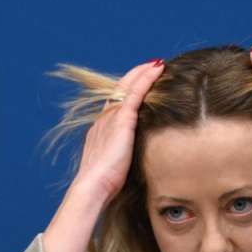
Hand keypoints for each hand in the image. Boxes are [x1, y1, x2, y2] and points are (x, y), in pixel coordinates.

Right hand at [74, 58, 164, 202]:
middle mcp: (104, 119)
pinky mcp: (122, 119)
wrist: (93, 186)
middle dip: (134, 77)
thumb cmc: (104, 185)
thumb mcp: (114, 168)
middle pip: (119, 90)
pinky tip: (158, 69)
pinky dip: (146, 78)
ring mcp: (112, 117)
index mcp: (100, 130)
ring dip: (142, 73)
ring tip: (156, 64)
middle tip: (150, 67)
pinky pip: (136, 91)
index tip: (140, 84)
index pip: (115, 104)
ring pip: (128, 87)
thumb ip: (123, 160)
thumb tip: (136, 165)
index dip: (127, 92)